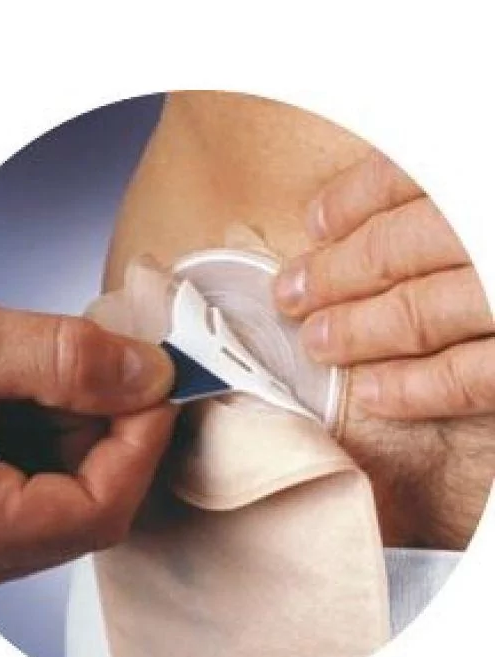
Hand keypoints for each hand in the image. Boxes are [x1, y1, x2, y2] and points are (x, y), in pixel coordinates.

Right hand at [0, 292, 175, 595]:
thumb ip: (56, 359)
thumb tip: (148, 371)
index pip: (103, 507)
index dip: (143, 437)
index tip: (157, 373)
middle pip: (90, 497)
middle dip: (108, 420)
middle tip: (101, 354)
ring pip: (64, 487)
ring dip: (74, 419)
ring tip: (40, 364)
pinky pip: (31, 480)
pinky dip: (43, 427)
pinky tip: (17, 386)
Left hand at [274, 151, 493, 419]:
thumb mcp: (486, 154)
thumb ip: (445, 177)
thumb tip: (386, 192)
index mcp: (482, 164)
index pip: (404, 176)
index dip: (351, 202)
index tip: (315, 223)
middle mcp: (488, 227)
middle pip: (394, 250)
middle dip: (332, 275)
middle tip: (289, 295)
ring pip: (416, 315)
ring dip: (355, 331)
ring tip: (315, 343)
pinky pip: (465, 378)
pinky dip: (413, 388)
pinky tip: (372, 394)